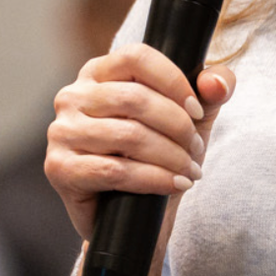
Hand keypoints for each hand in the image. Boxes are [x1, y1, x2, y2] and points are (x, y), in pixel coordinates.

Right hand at [45, 45, 236, 240]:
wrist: (132, 218)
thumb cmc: (157, 158)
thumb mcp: (191, 120)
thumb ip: (211, 92)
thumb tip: (216, 83)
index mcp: (98, 73)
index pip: (137, 57)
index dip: (173, 82)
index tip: (197, 112)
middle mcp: (72, 96)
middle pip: (135, 98)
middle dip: (176, 126)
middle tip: (196, 150)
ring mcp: (61, 132)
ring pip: (128, 136)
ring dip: (170, 156)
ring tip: (190, 170)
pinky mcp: (59, 168)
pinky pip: (115, 170)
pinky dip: (154, 179)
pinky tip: (175, 185)